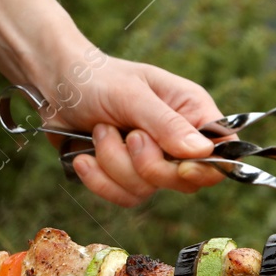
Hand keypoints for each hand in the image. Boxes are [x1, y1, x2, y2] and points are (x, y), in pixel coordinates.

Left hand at [0, 0, 228, 205]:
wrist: (52, 87)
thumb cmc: (95, 78)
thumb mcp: (132, 95)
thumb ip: (166, 124)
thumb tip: (203, 152)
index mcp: (192, 112)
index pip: (224, 151)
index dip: (207, 166)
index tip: (181, 166)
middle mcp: (178, 139)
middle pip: (187, 180)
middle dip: (147, 164)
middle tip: (128, 136)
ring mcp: (152, 161)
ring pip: (149, 190)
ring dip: (114, 164)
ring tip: (99, 132)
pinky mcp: (125, 177)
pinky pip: (123, 197)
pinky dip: (99, 179)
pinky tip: (84, 156)